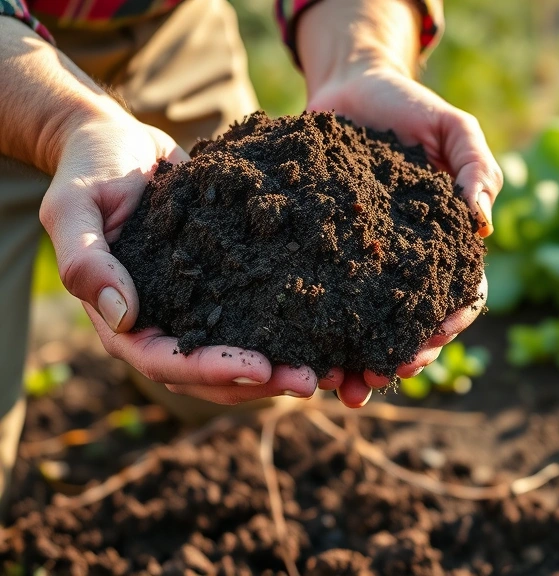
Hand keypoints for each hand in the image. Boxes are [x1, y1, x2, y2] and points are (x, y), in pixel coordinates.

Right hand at [41, 109, 320, 403]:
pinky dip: (289, 329)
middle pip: (209, 374)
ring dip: (281, 367)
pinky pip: (256, 316)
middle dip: (259, 382)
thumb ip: (86, 261)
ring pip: (238, 355)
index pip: (164, 361)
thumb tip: (122, 317)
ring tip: (329, 369)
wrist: (118, 140)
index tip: (259, 367)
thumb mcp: (74, 207)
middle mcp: (161, 323)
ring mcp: (195, 307)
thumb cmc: (89, 169)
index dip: (211, 370)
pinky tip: (329, 331)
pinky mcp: (225, 285)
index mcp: (120, 318)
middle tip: (309, 380)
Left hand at [305, 68, 500, 406]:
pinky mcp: (320, 254)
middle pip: (410, 326)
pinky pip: (318, 300)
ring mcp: (361, 263)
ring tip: (340, 387)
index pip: (460, 296)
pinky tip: (298, 353)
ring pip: (364, 327)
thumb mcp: (453, 128)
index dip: (451, 322)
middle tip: (378, 375)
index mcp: (445, 244)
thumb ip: (477, 168)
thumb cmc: (409, 105)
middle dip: (399, 358)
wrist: (348, 85)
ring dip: (356, 362)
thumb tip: (484, 224)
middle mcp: (405, 263)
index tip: (433, 337)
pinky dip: (313, 332)